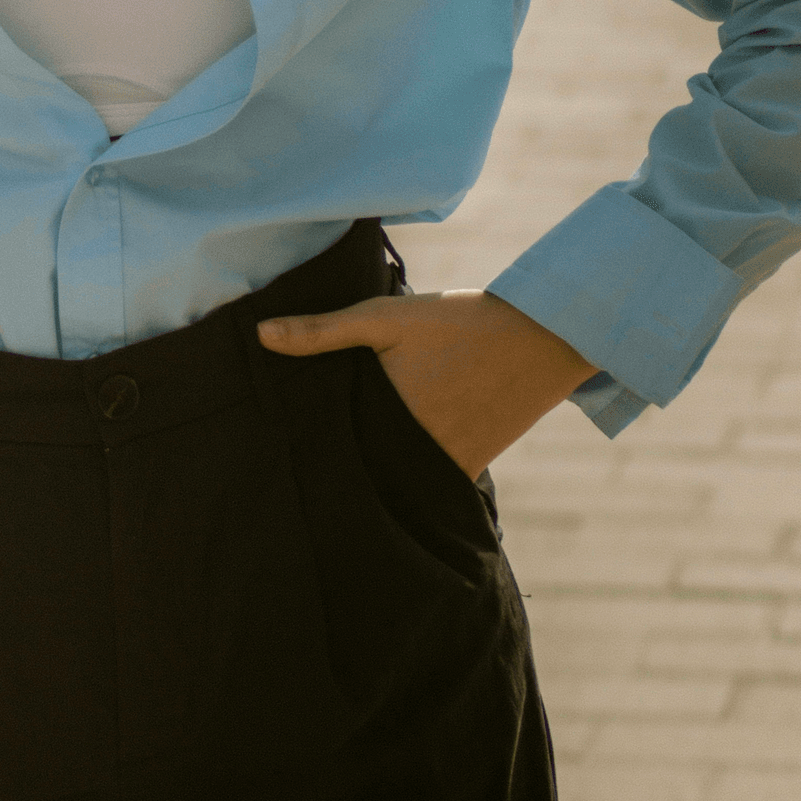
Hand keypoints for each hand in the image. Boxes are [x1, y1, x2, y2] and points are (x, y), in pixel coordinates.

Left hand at [258, 288, 589, 479]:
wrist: (540, 337)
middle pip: (360, 470)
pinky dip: (408, 478)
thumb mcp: (385, 316)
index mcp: (384, 418)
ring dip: (373, 474)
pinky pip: (426, 483)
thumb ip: (323, 330)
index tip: (284, 451)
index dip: (307, 450)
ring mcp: (443, 466)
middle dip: (337, 468)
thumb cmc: (457, 322)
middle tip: (303, 464)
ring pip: (392, 480)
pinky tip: (389, 462)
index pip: (331, 449)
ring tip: (342, 464)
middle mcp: (412, 454)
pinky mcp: (467, 467)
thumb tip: (259, 336)